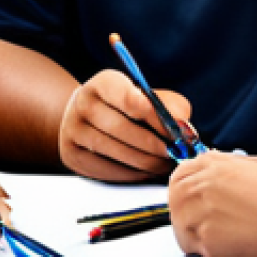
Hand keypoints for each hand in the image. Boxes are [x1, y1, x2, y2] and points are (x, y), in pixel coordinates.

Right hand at [59, 69, 191, 181]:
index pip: (129, 98)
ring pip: (115, 151)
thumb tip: (184, 127)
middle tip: (176, 153)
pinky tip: (147, 171)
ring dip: (146, 162)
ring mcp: (73, 131)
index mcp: (103, 83)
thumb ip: (167, 105)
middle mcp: (83, 104)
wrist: (82, 116)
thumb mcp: (143, 94)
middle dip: (154, 144)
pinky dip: (131, 173)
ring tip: (165, 163)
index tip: (176, 131)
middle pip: (122, 128)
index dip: (156, 117)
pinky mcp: (72, 155)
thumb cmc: (122, 104)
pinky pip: (106, 170)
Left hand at [169, 151, 256, 256]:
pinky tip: (223, 245)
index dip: (181, 189)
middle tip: (198, 223)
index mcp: (211, 163)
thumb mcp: (243, 167)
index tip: (187, 200)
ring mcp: (201, 211)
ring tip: (215, 236)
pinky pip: (193, 246)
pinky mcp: (207, 238)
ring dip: (191, 231)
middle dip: (183, 211)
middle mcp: (201, 184)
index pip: (178, 175)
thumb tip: (199, 180)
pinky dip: (203, 249)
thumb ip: (216, 169)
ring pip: (180, 225)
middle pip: (175, 200)